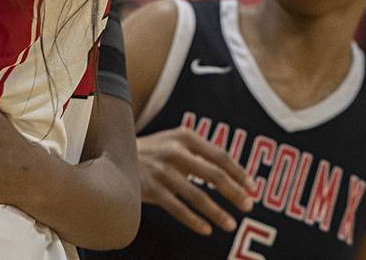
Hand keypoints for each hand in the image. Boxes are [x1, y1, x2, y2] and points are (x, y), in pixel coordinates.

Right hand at [136, 127, 255, 235]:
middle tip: (248, 206)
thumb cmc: (150, 152)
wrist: (112, 155)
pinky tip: (206, 229)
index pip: (220, 155)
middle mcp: (174, 151)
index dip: (239, 173)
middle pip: (213, 175)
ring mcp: (161, 170)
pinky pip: (177, 208)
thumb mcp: (173, 142)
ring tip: (231, 225)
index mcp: (184, 136)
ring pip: (197, 196)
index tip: (253, 188)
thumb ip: (198, 153)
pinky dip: (194, 220)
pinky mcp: (150, 188)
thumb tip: (233, 174)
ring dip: (217, 212)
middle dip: (234, 192)